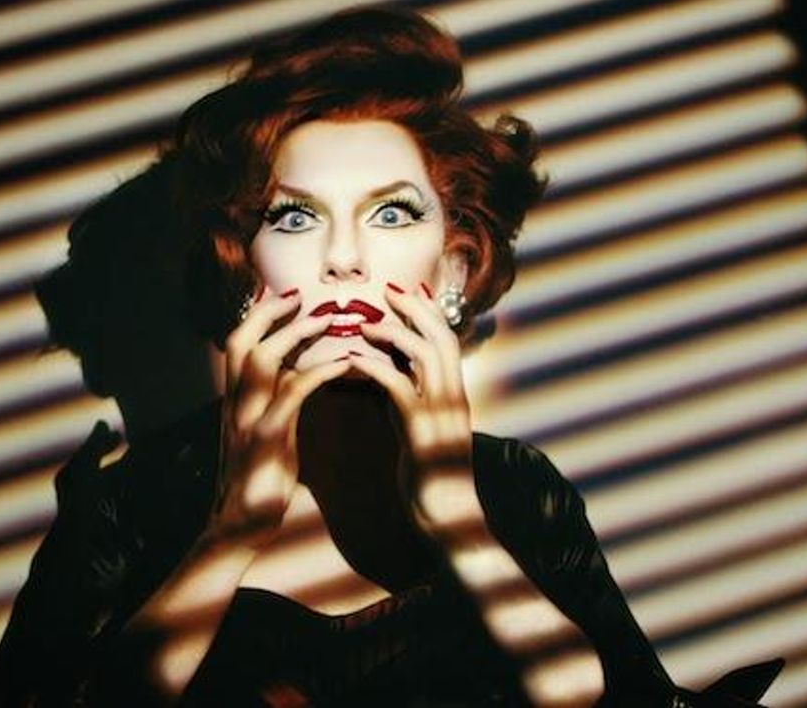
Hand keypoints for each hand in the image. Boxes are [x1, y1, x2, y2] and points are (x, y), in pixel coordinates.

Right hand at [209, 287, 350, 548]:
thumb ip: (276, 400)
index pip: (238, 343)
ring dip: (295, 334)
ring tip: (328, 320)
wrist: (241, 526)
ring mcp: (247, 419)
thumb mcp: (267, 432)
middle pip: (241, 340)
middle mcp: (235, 403)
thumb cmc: (261, 480)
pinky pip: (289, 395)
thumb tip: (296, 371)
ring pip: (260, 359)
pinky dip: (315, 373)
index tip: (288, 296)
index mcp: (235, 400)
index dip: (260, 316)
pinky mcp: (265, 440)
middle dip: (269, 312)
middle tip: (302, 295)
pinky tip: (342, 364)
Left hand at [350, 283, 474, 533]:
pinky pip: (399, 387)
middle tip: (389, 289)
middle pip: (441, 335)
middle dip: (416, 308)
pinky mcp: (423, 431)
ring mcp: (441, 412)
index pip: (447, 339)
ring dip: (395, 331)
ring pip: (426, 353)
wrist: (451, 517)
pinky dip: (376, 366)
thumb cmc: (433, 478)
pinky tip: (352, 360)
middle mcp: (452, 396)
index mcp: (453, 394)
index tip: (406, 292)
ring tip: (365, 321)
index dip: (428, 312)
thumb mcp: (421, 431)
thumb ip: (408, 402)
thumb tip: (389, 377)